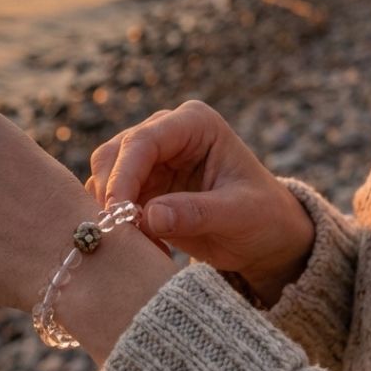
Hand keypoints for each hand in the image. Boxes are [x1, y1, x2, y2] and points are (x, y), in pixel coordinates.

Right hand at [87, 100, 315, 300]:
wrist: (266, 234)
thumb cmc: (262, 216)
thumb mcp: (239, 215)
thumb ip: (197, 213)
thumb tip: (150, 216)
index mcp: (195, 124)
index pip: (143, 140)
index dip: (124, 174)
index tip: (119, 212)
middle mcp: (167, 133)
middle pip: (114, 154)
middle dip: (112, 193)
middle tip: (120, 233)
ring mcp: (151, 160)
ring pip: (104, 177)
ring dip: (112, 211)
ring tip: (140, 244)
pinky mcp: (141, 186)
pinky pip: (111, 201)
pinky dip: (118, 224)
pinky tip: (145, 247)